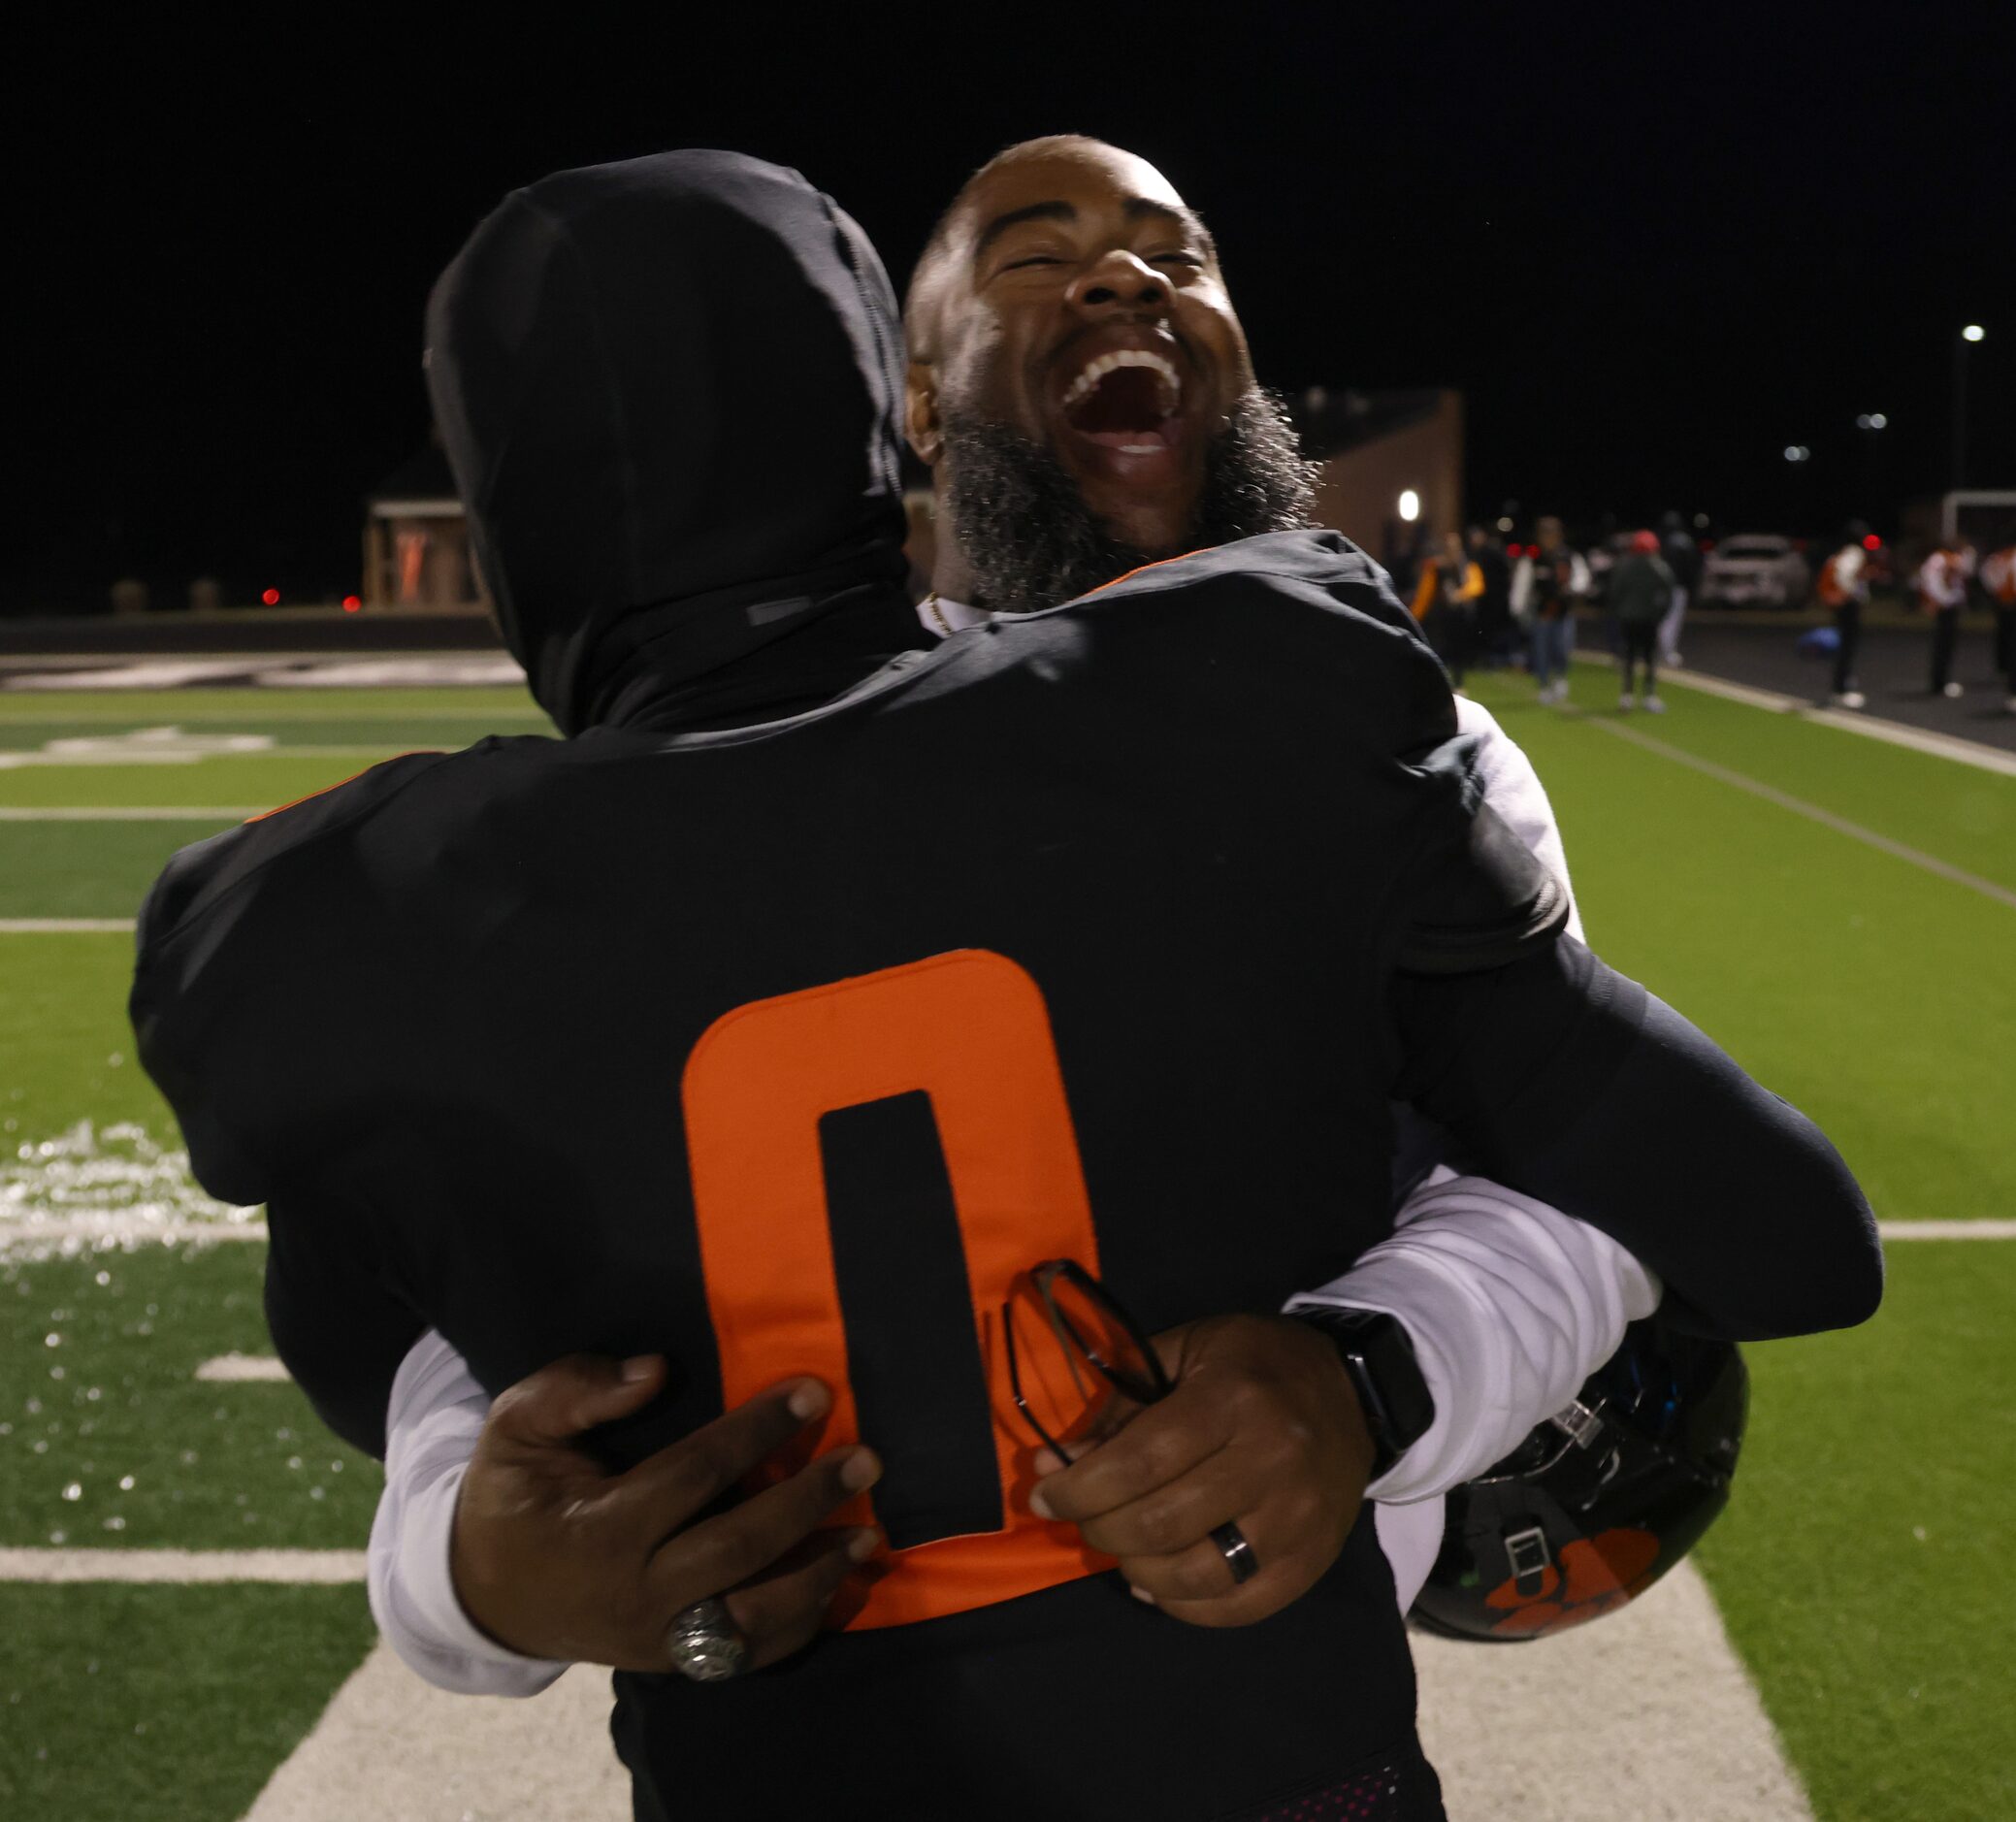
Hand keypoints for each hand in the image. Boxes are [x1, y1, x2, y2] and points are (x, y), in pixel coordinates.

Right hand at [450, 1355, 879, 1672]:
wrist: (486, 1595)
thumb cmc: (513, 1495)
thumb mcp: (517, 1428)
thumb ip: (577, 1392)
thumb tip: (656, 1372)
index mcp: (598, 1532)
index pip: (694, 1476)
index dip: (756, 1432)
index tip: (812, 1392)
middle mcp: (634, 1595)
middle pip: (738, 1550)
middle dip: (808, 1501)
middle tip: (866, 1459)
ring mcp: (657, 1640)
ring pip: (753, 1619)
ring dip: (819, 1576)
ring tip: (869, 1532)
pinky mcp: (674, 1663)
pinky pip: (748, 1656)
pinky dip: (801, 1627)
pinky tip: (841, 1586)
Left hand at [1028, 1313, 1373, 1627]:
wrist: (1353, 1391)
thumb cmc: (1254, 1363)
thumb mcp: (1185, 1353)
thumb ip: (1119, 1406)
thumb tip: (1052, 1464)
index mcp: (1233, 1398)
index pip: (1139, 1461)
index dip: (1079, 1487)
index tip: (1043, 1495)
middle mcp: (1270, 1461)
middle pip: (1160, 1523)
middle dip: (1099, 1527)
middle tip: (1079, 1517)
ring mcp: (1296, 1519)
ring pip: (1195, 1574)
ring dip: (1136, 1570)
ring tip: (1120, 1548)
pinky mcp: (1312, 1562)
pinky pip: (1236, 1608)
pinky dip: (1183, 1606)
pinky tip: (1158, 1582)